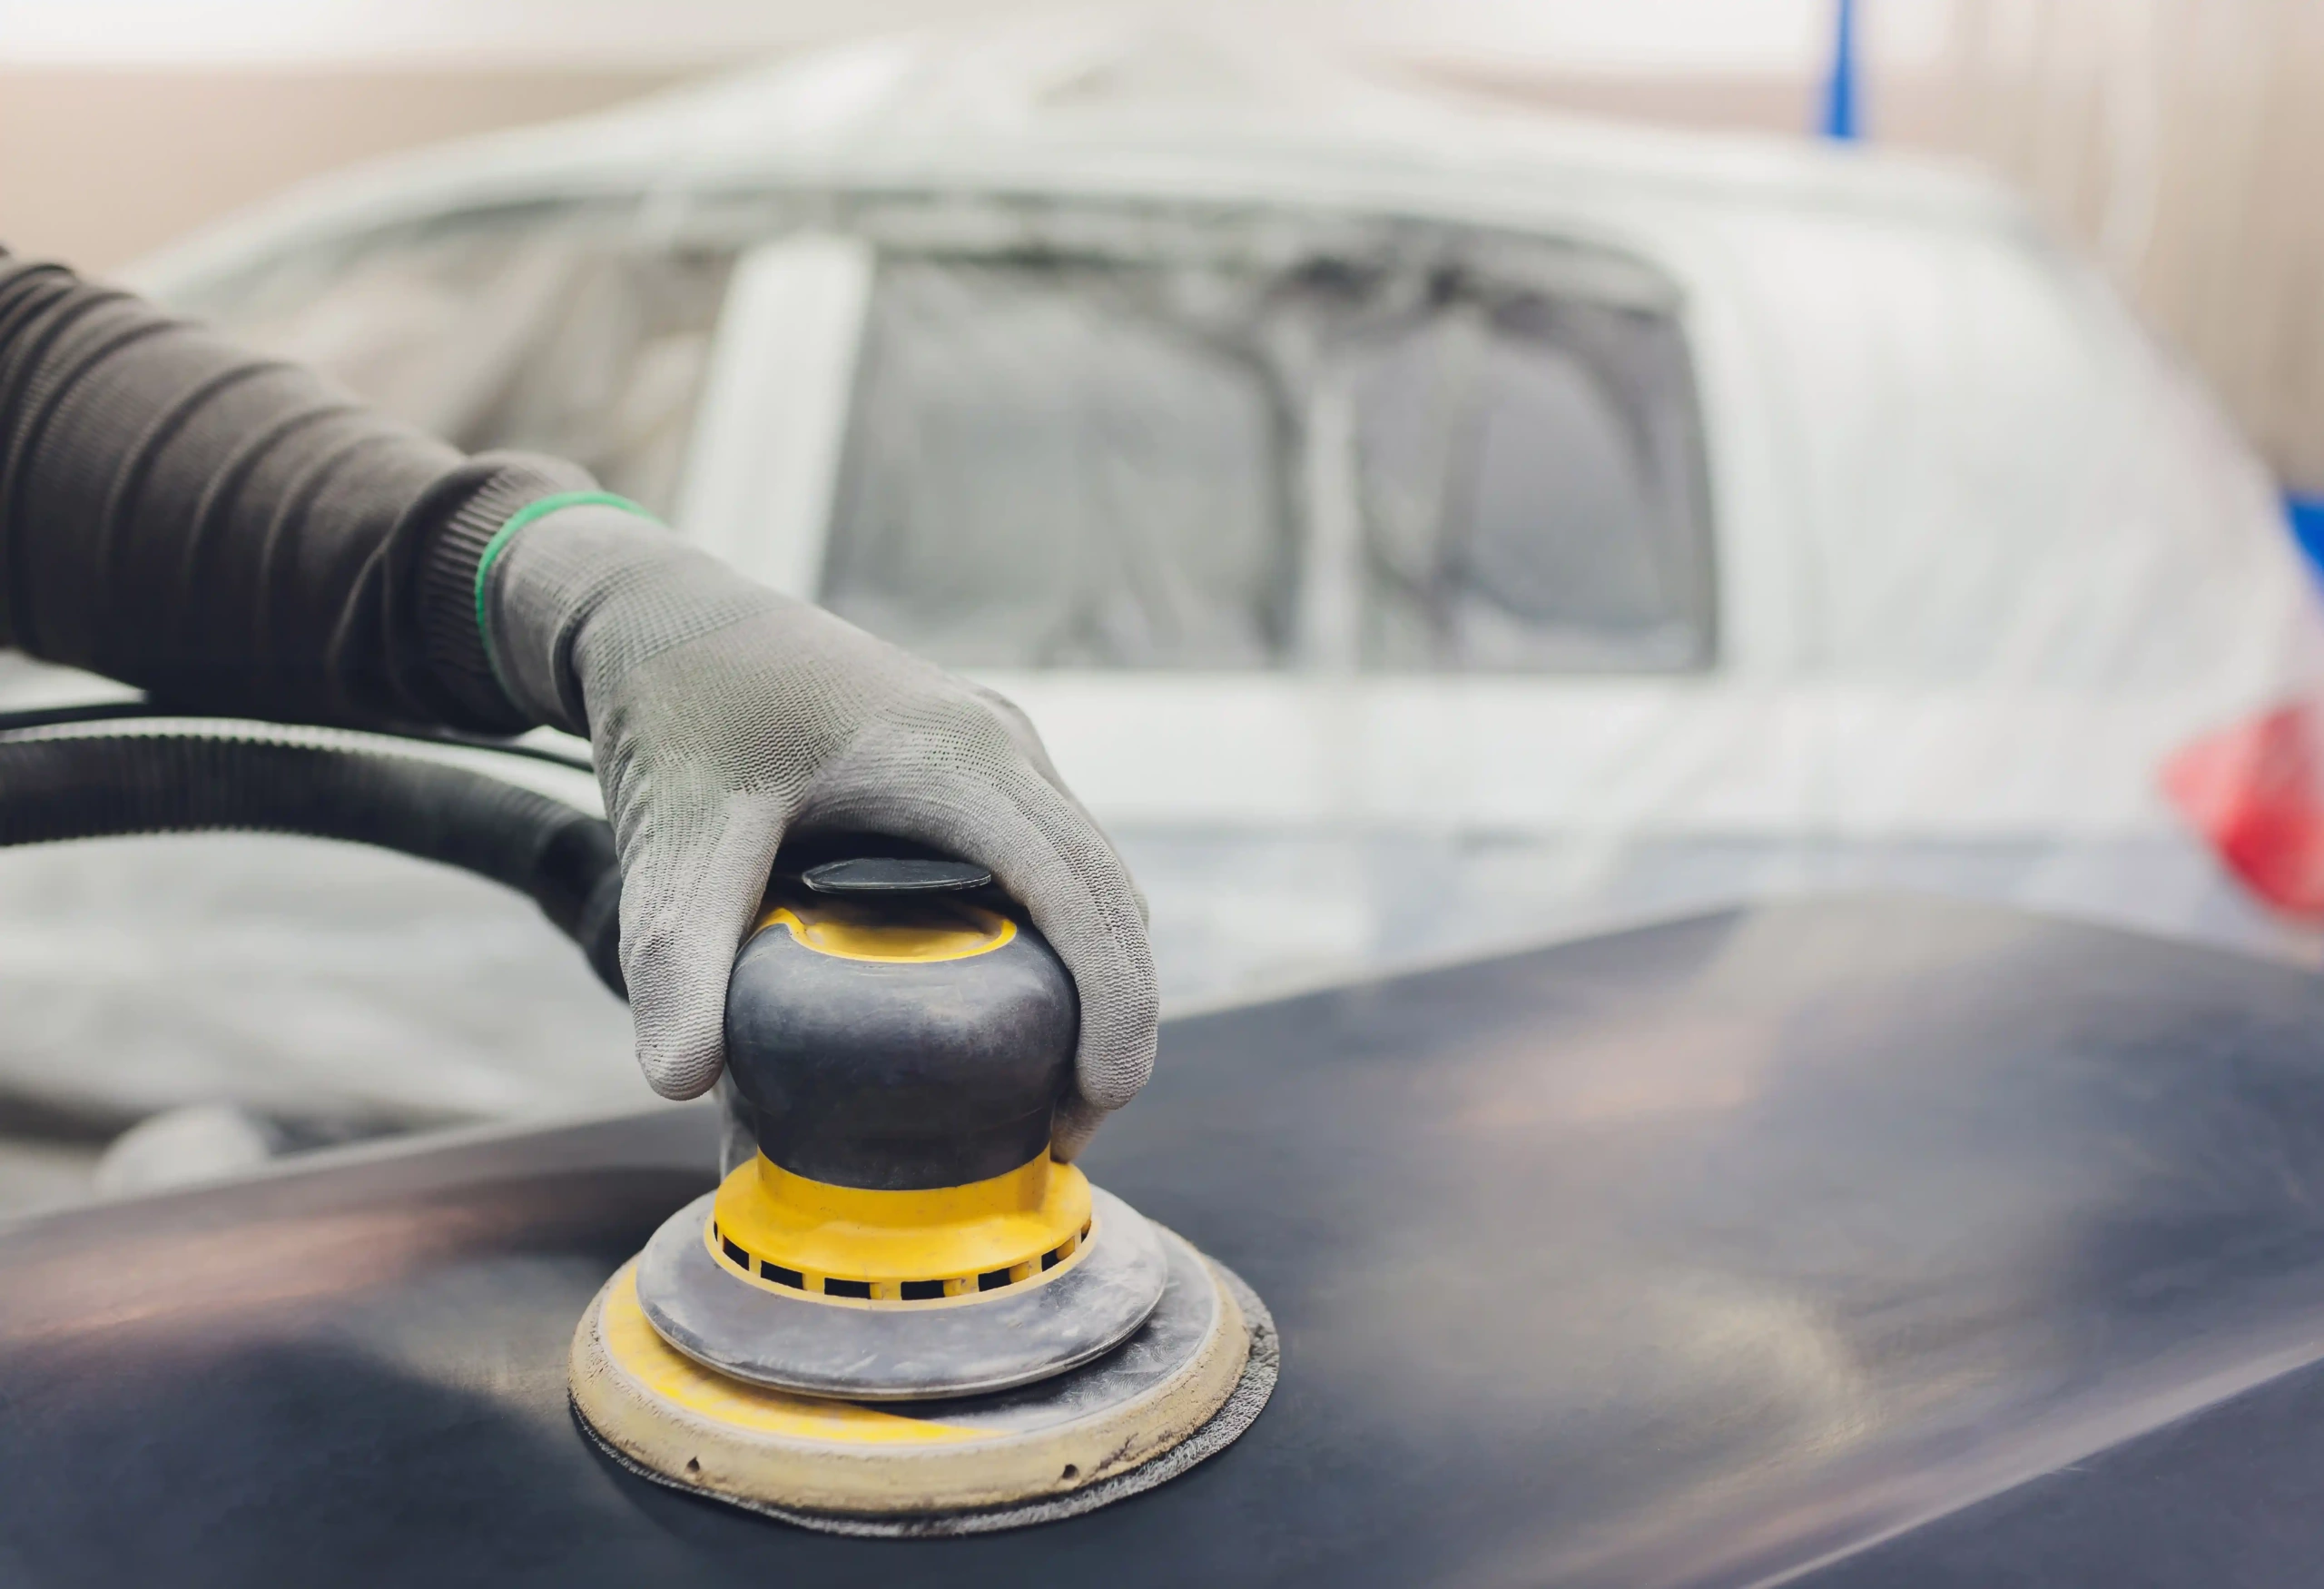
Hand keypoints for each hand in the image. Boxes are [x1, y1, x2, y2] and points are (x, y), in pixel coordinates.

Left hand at [482, 504, 1155, 1159]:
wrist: (661, 610)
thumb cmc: (673, 711)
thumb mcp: (670, 840)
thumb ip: (677, 957)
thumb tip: (678, 1084)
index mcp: (953, 756)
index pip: (1081, 892)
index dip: (1114, 1005)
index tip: (1094, 1105)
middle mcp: (999, 741)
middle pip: (1111, 891)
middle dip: (1117, 1014)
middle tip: (1067, 1129)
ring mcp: (997, 743)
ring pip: (1092, 872)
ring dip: (1097, 974)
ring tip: (1045, 1088)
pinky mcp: (978, 756)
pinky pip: (1054, 852)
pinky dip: (1064, 934)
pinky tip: (1012, 1003)